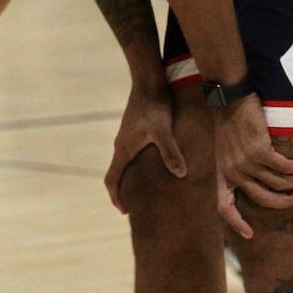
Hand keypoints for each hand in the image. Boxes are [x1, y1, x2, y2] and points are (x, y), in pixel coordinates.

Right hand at [104, 82, 186, 212]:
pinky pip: (133, 153)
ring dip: (131, 178)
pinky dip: (138, 165)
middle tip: (138, 206)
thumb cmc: (155, 106)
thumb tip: (180, 174)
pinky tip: (155, 166)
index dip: (116, 196)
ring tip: (148, 190)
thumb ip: (170, 152)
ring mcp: (128, 137)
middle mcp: (122, 145)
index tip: (125, 210)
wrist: (149, 82)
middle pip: (118, 173)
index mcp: (124, 149)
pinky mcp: (135, 130)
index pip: (112, 178)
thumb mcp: (163, 131)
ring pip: (125, 163)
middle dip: (124, 191)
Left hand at [213, 95, 292, 236]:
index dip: (235, 222)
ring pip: (279, 182)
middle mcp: (233, 172)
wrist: (229, 98)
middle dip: (286, 201)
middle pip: (264, 199)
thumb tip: (253, 181)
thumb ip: (234, 167)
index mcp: (221, 173)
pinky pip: (286, 167)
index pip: (223, 206)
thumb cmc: (228, 122)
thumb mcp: (224, 149)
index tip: (249, 235)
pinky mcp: (260, 151)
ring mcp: (246, 163)